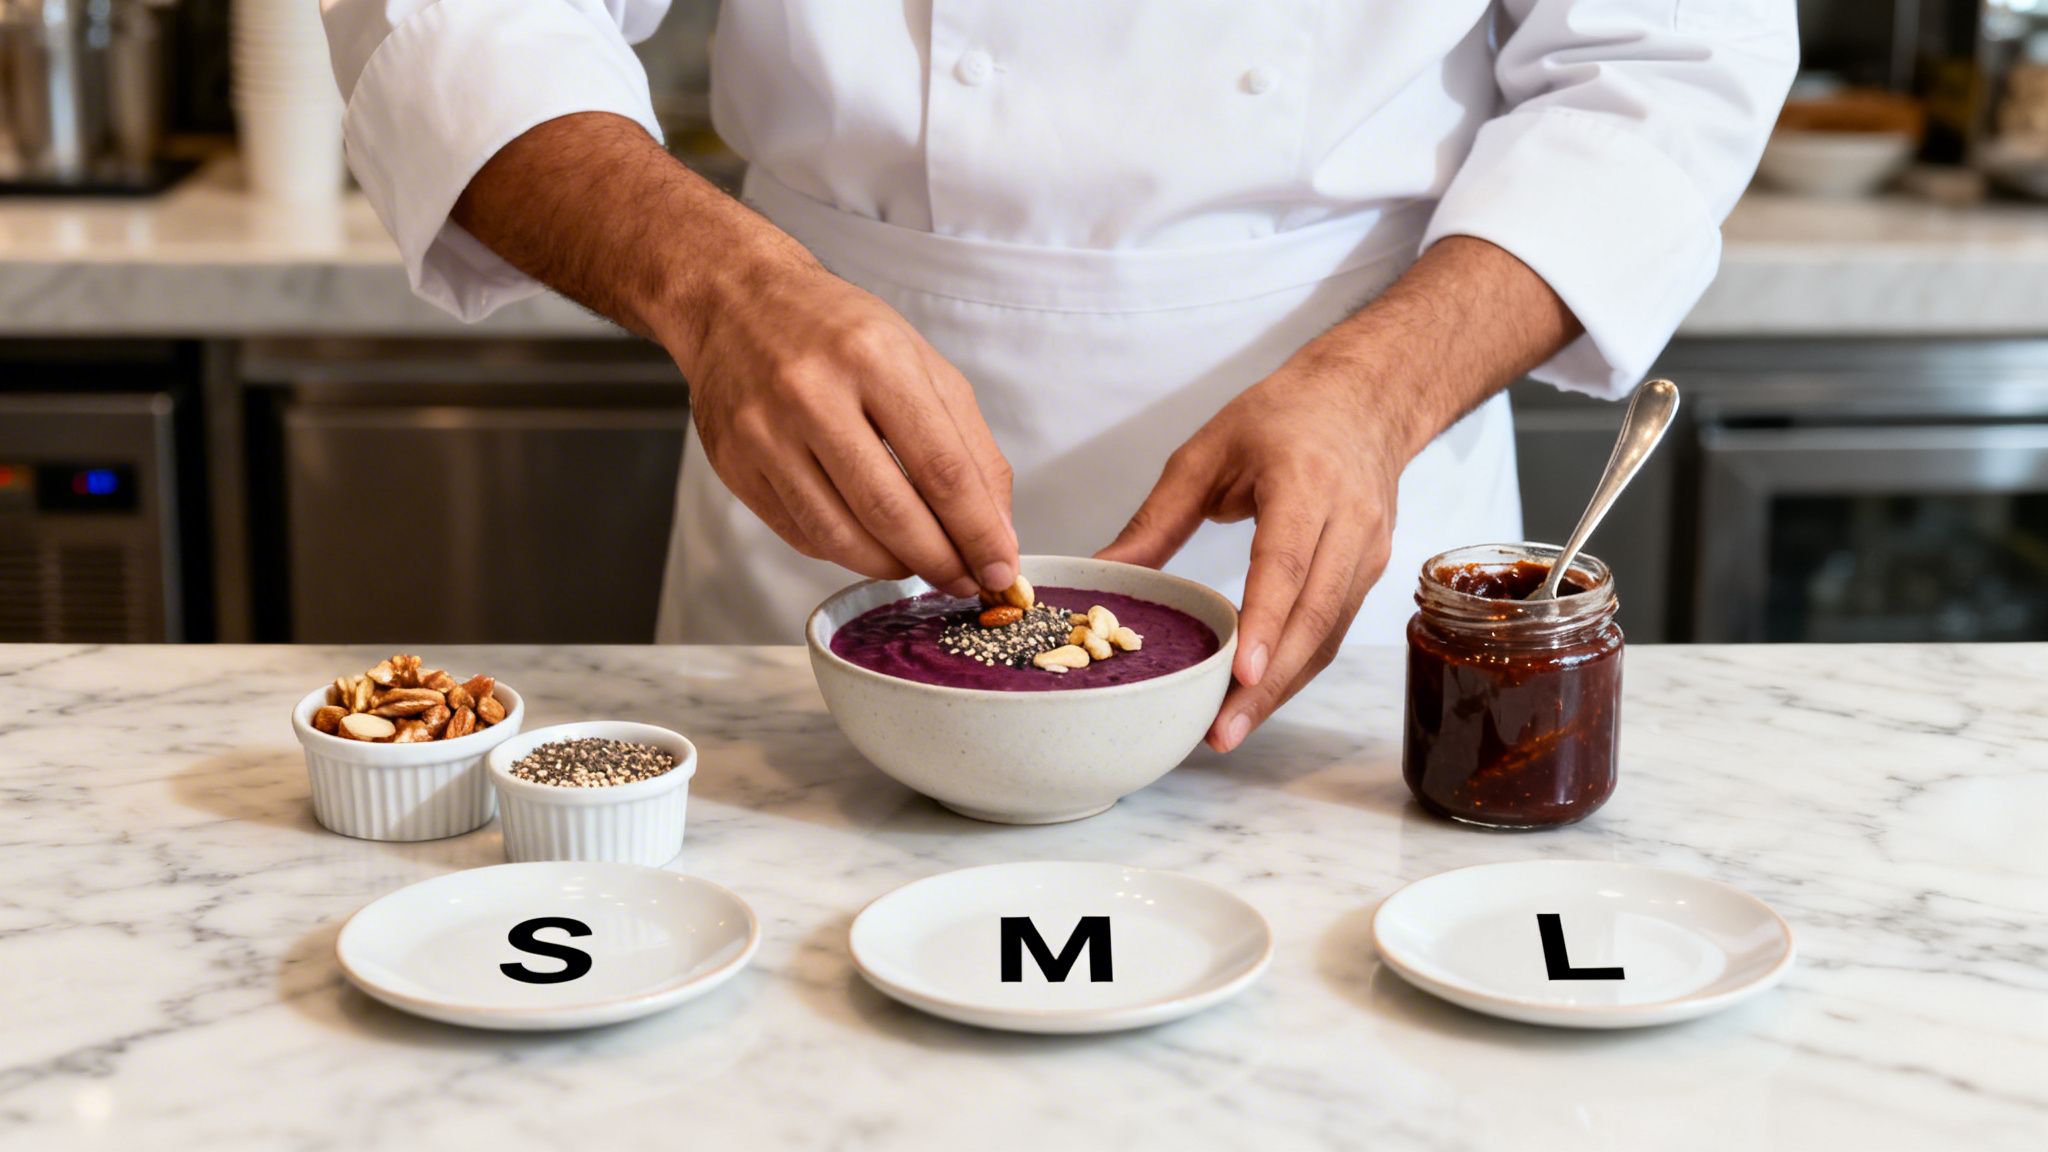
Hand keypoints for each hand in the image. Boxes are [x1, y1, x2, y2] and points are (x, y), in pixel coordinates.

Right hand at [674, 253, 1019, 597]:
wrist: (736, 301)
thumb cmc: (838, 332)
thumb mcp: (920, 363)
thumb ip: (969, 445)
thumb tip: (996, 530)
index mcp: (873, 358)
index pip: (941, 468)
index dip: (977, 531)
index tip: (999, 567)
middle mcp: (812, 393)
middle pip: (891, 511)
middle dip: (940, 561)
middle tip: (965, 580)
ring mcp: (765, 433)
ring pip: (841, 536)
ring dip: (892, 566)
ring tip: (918, 563)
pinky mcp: (735, 465)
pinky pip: (802, 534)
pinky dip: (846, 552)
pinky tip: (868, 542)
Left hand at [1097, 360, 1401, 751]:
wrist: (1364, 398)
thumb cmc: (1282, 418)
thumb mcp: (1205, 453)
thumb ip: (1156, 520)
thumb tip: (1102, 574)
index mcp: (1304, 482)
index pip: (1286, 562)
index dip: (1265, 621)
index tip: (1240, 673)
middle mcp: (1348, 520)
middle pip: (1313, 615)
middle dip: (1268, 683)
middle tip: (1222, 732)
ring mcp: (1368, 551)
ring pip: (1327, 635)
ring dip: (1281, 689)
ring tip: (1229, 729)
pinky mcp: (1370, 572)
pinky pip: (1331, 631)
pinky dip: (1294, 668)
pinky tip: (1255, 696)